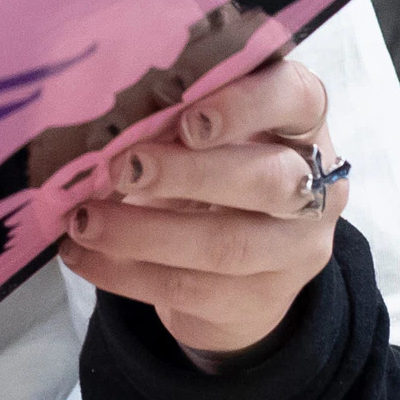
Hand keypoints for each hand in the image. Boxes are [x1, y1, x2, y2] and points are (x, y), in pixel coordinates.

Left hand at [60, 50, 345, 363]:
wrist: (235, 269)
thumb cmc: (208, 168)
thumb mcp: (203, 133)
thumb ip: (174, 115)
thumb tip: (101, 118)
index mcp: (302, 123)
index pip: (299, 98)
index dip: (247, 106)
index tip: (187, 117)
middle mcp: (316, 186)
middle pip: (269, 180)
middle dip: (189, 174)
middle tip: (123, 168)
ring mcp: (296, 251)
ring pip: (229, 245)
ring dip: (144, 233)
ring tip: (84, 221)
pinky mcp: (262, 302)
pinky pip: (193, 289)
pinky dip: (126, 273)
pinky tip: (83, 256)